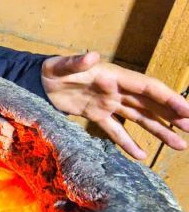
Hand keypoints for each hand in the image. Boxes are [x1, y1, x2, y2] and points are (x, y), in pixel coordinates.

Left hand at [42, 51, 188, 159]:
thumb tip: (93, 56)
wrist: (37, 81)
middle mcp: (116, 91)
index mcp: (115, 77)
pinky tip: (141, 155)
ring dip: (159, 131)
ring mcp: (108, 104)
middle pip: (151, 104)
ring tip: (180, 145)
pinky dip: (128, 143)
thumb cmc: (52, 69)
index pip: (148, 88)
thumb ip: (78, 62)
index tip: (187, 111)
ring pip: (139, 119)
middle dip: (172, 116)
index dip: (168, 99)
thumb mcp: (62, 65)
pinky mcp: (96, 115)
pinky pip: (115, 131)